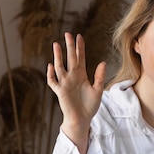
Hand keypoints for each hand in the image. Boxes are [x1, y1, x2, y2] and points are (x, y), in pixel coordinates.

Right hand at [47, 32, 105, 153]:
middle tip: (67, 34)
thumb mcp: (98, 90)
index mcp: (81, 75)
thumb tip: (102, 62)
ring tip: (56, 44)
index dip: (79, 47)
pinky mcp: (60, 92)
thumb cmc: (90, 106)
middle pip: (70, 58)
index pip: (80, 58)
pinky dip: (51, 74)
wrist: (82, 119)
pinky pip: (53, 82)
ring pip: (60, 66)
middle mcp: (72, 77)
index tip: (79, 36)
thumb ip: (99, 77)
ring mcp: (65, 83)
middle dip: (69, 46)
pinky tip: (51, 66)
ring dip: (58, 56)